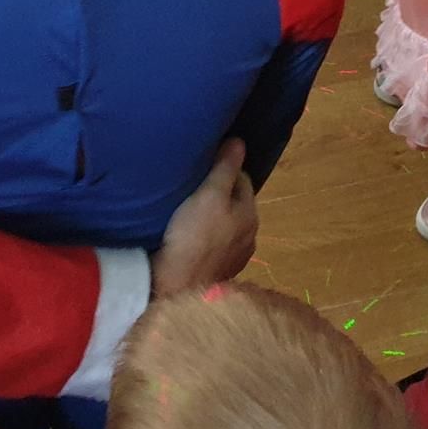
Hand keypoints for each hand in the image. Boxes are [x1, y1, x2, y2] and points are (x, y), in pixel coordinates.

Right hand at [150, 139, 254, 295]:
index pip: (242, 179)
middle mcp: (249, 237)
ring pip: (224, 226)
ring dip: (210, 218)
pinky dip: (203, 239)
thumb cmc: (194, 235)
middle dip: (217, 194)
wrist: (177, 287)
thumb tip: (239, 141)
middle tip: (189, 188)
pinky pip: (213, 246)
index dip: (222, 169)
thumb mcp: (209, 194)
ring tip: (185, 213)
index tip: (200, 167)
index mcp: (250, 215)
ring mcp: (234, 258)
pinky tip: (186, 239)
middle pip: (233, 204)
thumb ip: (225, 167)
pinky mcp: (217, 273)